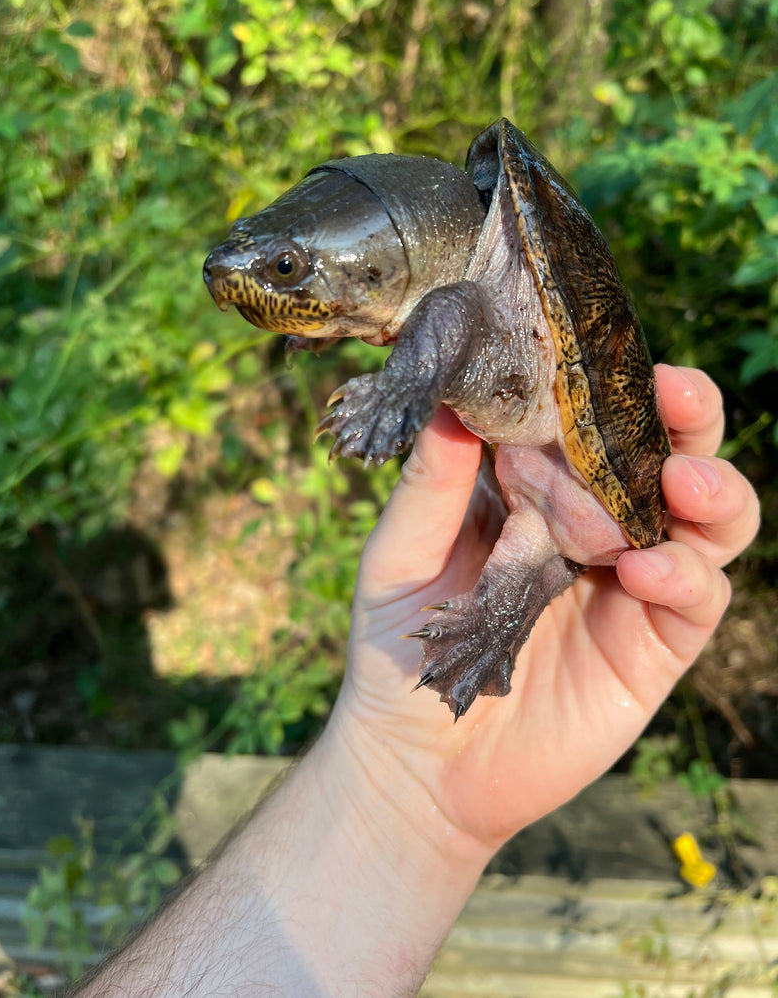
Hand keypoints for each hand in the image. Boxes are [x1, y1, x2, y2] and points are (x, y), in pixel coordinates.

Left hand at [335, 365, 759, 851]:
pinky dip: (685, 575)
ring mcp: (628, 583)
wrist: (418, 760)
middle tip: (678, 395)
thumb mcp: (400, 558)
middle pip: (665, 455)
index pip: (589, 420)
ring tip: (686, 484)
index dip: (609, 383)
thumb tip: (452, 401)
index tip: (606, 351)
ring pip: (705, 522)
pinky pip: (697, 597)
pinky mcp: (651, 644)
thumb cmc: (400, 648)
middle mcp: (593, 525)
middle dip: (686, 419)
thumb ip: (430, 486)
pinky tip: (644, 572)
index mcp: (535, 490)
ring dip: (711, 492)